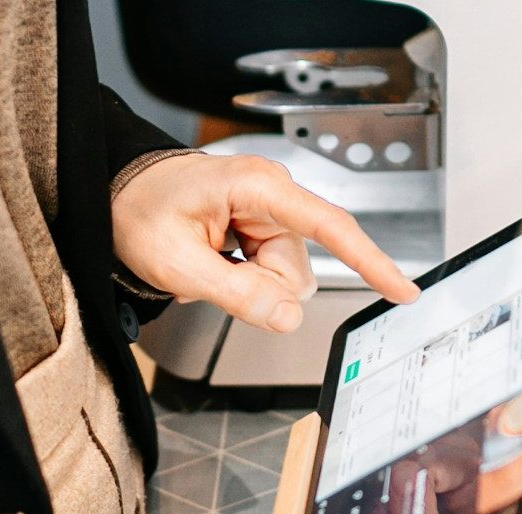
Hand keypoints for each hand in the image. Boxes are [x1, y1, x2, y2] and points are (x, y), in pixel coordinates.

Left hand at [111, 152, 419, 332]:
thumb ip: (237, 294)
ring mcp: (271, 215)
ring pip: (286, 282)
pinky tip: (216, 263)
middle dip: (259, 289)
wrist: (119, 194)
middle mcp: (273, 196)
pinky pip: (272, 277)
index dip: (370, 261)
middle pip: (297, 273)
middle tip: (209, 275)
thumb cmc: (141, 211)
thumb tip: (288, 318)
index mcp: (257, 188)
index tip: (403, 289)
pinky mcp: (265, 232)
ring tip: (206, 264)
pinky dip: (244, 282)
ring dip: (248, 287)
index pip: (329, 227)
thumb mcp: (177, 263)